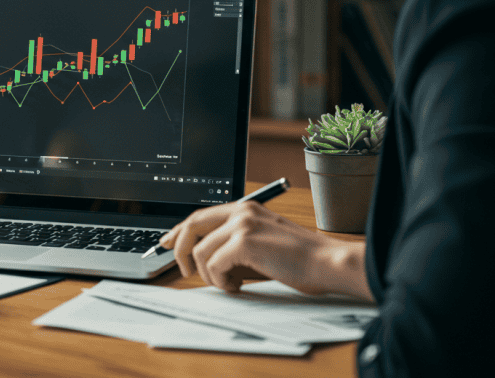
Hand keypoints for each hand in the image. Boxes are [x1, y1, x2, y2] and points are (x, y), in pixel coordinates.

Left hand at [158, 201, 370, 298]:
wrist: (328, 262)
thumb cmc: (301, 258)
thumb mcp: (263, 242)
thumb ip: (235, 243)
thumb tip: (206, 259)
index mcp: (246, 208)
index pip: (201, 216)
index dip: (180, 231)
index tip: (166, 243)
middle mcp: (241, 211)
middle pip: (192, 226)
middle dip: (179, 249)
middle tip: (184, 271)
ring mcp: (242, 225)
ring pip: (200, 252)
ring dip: (210, 275)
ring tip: (231, 283)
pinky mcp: (244, 242)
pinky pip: (213, 265)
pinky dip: (221, 281)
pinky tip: (238, 285)